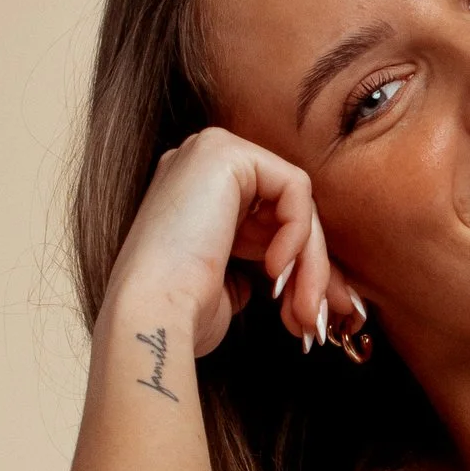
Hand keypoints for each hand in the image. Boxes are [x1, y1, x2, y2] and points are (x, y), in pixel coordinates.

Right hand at [98, 126, 366, 361]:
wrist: (151, 316)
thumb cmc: (183, 311)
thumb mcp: (234, 280)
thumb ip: (269, 261)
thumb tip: (318, 281)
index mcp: (197, 194)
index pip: (269, 219)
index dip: (300, 267)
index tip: (311, 315)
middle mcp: (199, 165)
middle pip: (284, 210)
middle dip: (311, 268)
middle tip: (318, 318)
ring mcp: (208, 152)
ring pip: (294, 203)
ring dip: (310, 263)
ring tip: (306, 310)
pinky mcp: (224, 152)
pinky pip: (293, 188)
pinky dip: (297, 232)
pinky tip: (274, 268)